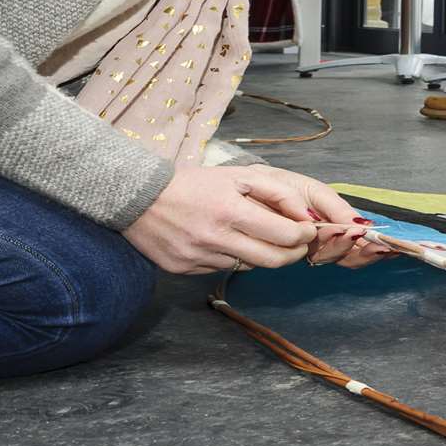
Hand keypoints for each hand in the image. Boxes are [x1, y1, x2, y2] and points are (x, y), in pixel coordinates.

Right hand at [122, 165, 387, 273]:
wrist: (138, 197)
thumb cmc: (195, 183)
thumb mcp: (238, 176)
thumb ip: (277, 193)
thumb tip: (305, 216)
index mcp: (230, 211)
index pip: (284, 235)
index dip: (303, 236)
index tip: (307, 230)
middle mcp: (215, 239)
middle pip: (272, 260)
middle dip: (293, 253)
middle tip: (298, 244)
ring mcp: (198, 258)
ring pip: (249, 266)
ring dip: (264, 255)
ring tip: (263, 239)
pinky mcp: (185, 270)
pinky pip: (223, 269)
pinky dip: (235, 258)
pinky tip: (229, 243)